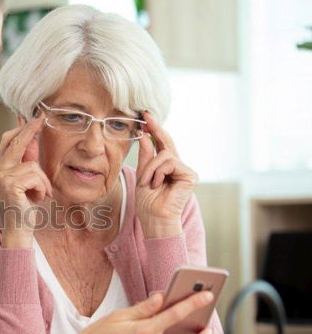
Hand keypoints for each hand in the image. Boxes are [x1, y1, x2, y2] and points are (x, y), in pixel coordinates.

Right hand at [0, 116, 51, 246]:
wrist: (17, 230)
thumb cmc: (24, 207)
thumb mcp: (27, 182)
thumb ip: (28, 163)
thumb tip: (33, 140)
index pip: (8, 141)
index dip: (22, 128)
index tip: (34, 117)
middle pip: (16, 142)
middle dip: (30, 129)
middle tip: (42, 117)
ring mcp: (2, 177)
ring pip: (33, 165)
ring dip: (43, 181)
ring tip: (40, 195)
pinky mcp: (10, 184)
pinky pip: (35, 176)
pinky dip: (42, 188)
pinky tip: (37, 199)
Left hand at [135, 112, 197, 238]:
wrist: (154, 218)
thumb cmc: (148, 202)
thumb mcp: (142, 174)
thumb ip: (146, 156)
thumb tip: (144, 135)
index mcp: (165, 166)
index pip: (161, 144)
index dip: (154, 130)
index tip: (146, 117)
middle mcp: (177, 166)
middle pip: (167, 142)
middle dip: (156, 129)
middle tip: (146, 116)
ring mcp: (184, 170)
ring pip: (164, 155)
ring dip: (150, 168)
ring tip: (147, 182)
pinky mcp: (190, 175)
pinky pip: (169, 163)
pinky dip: (158, 173)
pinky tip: (157, 184)